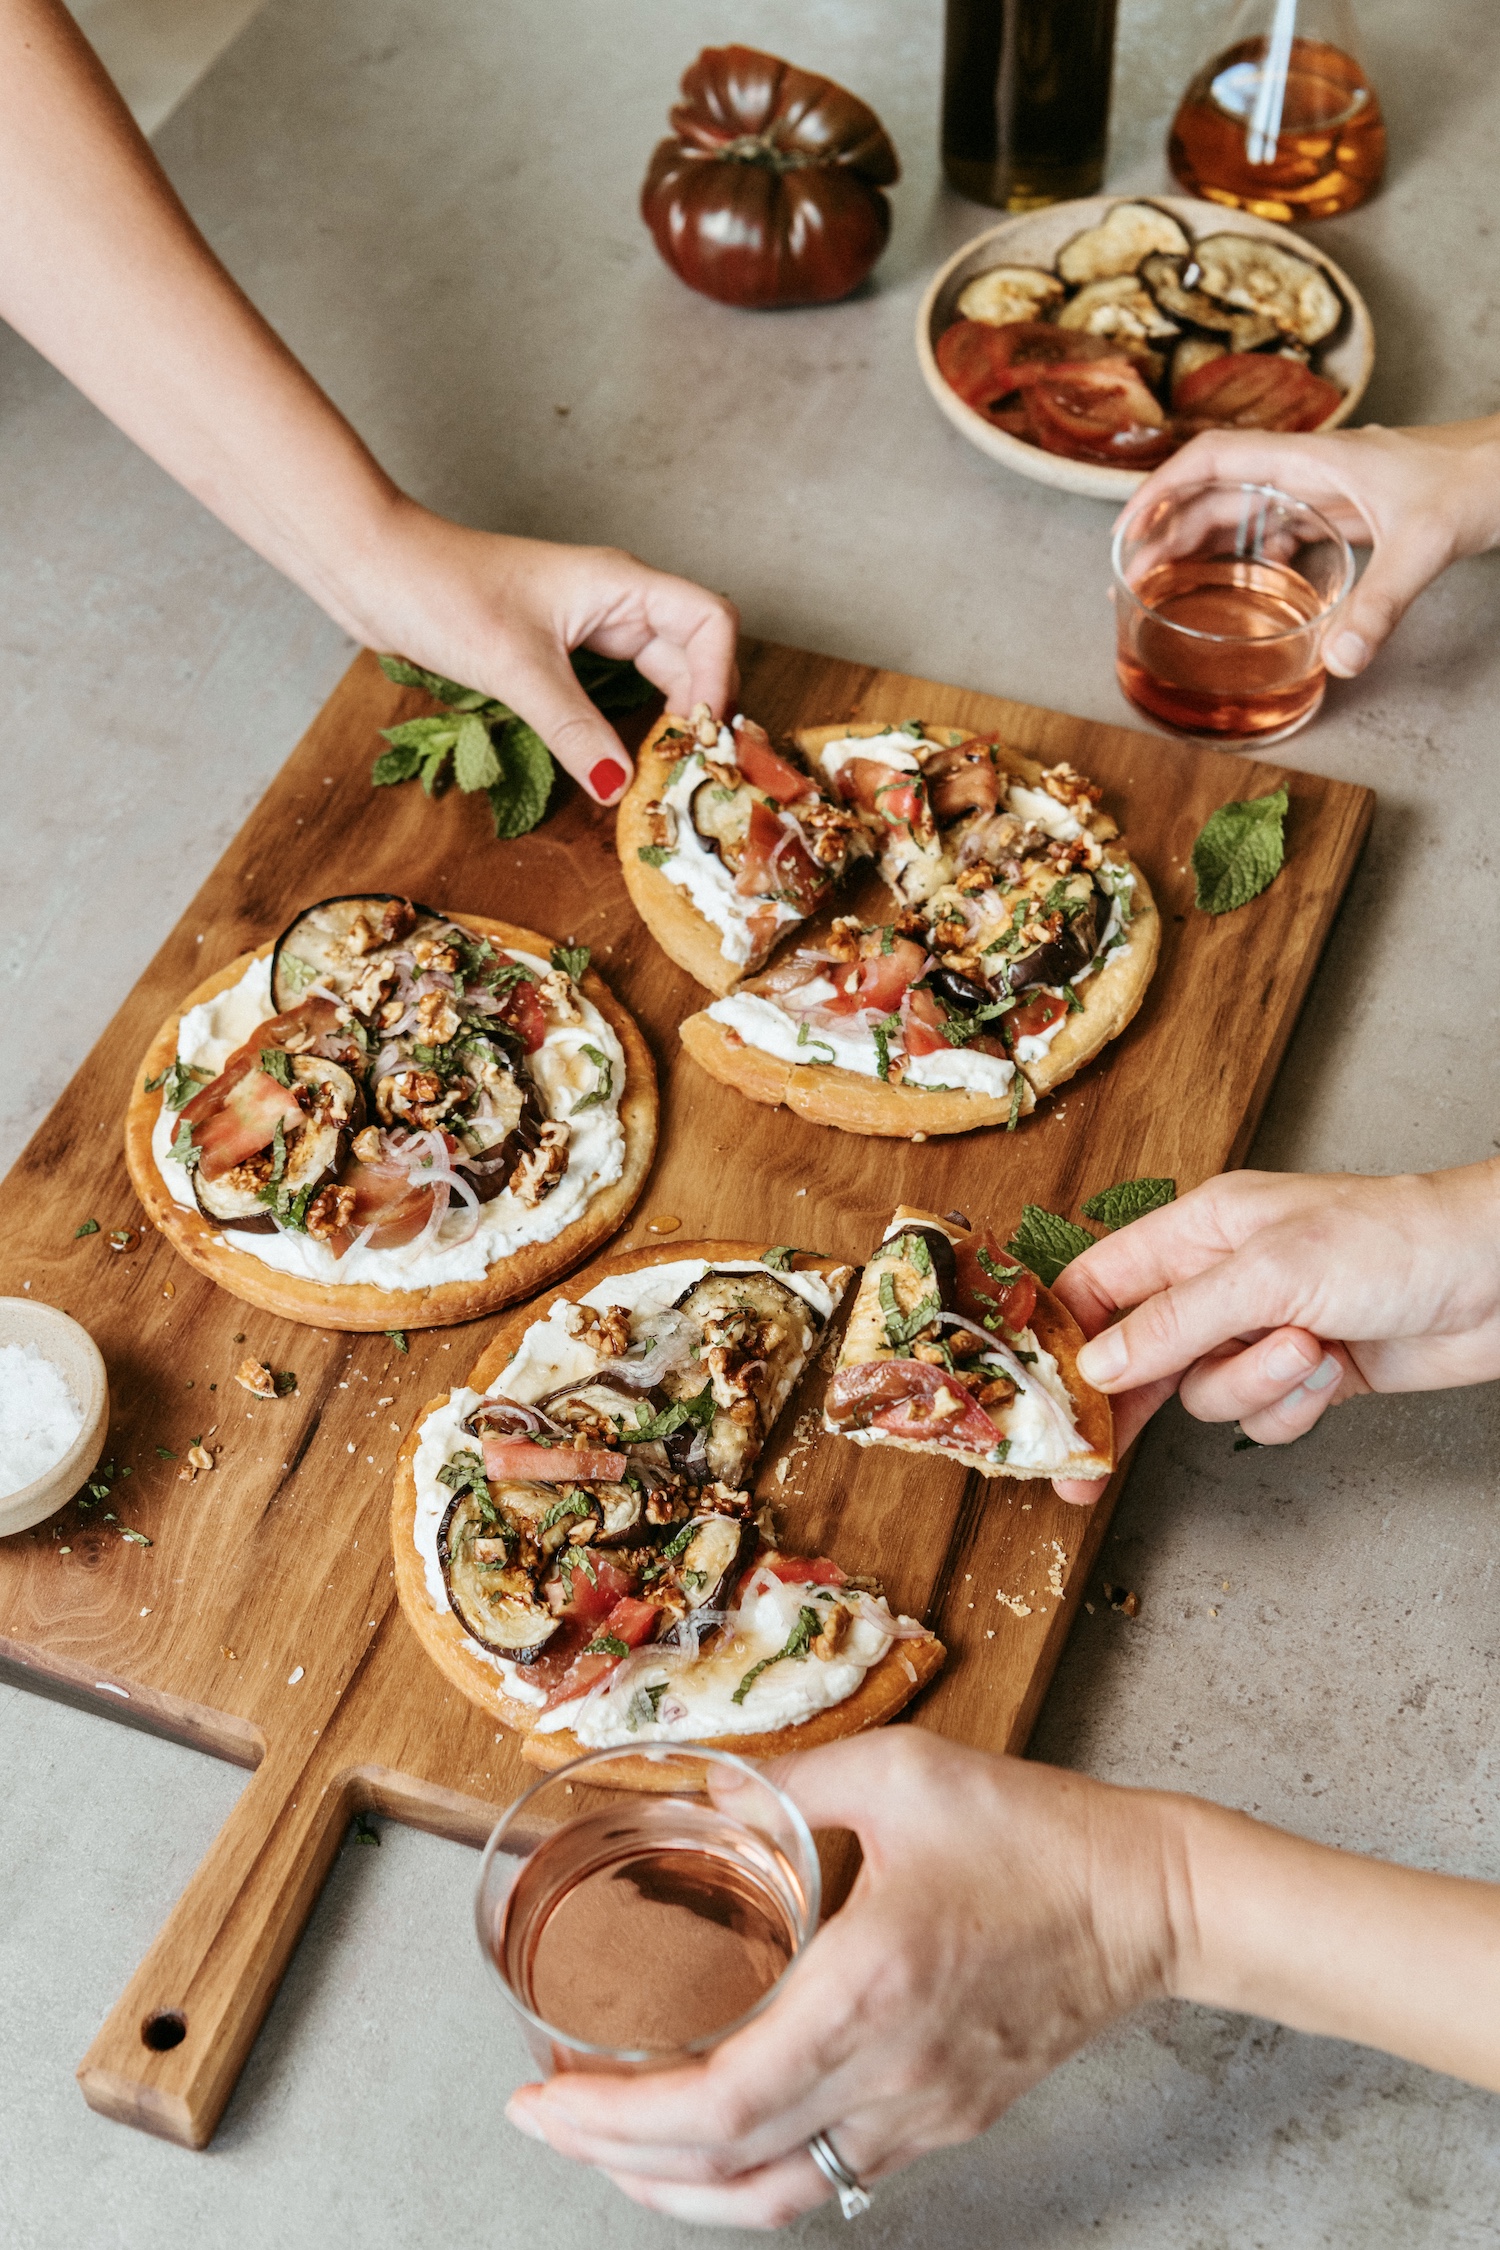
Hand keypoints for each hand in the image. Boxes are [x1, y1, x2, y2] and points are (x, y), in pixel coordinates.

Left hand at [0, 1, 737, 808]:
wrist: (370, 568)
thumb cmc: (440, 589)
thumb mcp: (515, 668)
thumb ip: (574, 729)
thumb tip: (619, 787)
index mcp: (619, 585)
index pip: (709, 622)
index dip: (717, 678)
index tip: (696, 737)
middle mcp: (612, 601)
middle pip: (689, 654)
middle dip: (694, 711)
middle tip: (686, 774)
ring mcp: (584, 625)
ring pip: (651, 675)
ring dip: (660, 722)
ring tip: (657, 776)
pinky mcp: (552, 650)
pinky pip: (610, 689)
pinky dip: (620, 725)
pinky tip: (611, 762)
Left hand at [505, 1732, 1177, 2225]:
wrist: (1150, 1897)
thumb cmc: (1035, 1831)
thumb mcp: (900, 1774)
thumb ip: (786, 1782)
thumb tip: (699, 1789)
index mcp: (865, 1990)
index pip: (713, 2104)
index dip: (610, 2120)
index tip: (540, 2099)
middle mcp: (888, 2074)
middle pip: (726, 2167)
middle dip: (613, 2157)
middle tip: (545, 2119)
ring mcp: (922, 2113)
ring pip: (780, 2198)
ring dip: (678, 2190)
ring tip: (613, 2151)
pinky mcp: (948, 2119)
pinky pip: (834, 2178)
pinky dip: (755, 2179)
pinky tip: (720, 2146)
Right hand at [1050, 1163, 1499, 1497]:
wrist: (1498, 1279)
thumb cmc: (1396, 1241)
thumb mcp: (1269, 1273)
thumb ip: (1175, 1321)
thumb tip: (1101, 1365)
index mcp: (1199, 1230)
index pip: (1100, 1285)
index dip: (1065, 1339)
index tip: (1038, 1396)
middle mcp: (1222, 1281)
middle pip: (1139, 1356)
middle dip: (1123, 1410)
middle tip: (1083, 1474)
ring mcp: (1264, 1331)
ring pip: (1207, 1394)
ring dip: (1256, 1387)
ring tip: (1307, 1353)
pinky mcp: (1306, 1375)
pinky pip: (1263, 1418)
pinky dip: (1294, 1407)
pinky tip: (1331, 1374)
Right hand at [1120, 419, 1499, 678]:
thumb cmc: (1483, 476)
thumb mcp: (1425, 542)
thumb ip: (1379, 604)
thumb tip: (1336, 662)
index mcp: (1315, 458)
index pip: (1215, 458)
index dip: (1161, 489)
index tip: (1128, 529)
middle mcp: (1313, 471)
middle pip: (1219, 491)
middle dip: (1168, 527)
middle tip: (1130, 575)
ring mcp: (1330, 492)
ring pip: (1247, 512)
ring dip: (1203, 543)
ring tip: (1166, 583)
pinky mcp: (1351, 514)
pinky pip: (1284, 532)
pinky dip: (1252, 558)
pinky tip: (1243, 589)